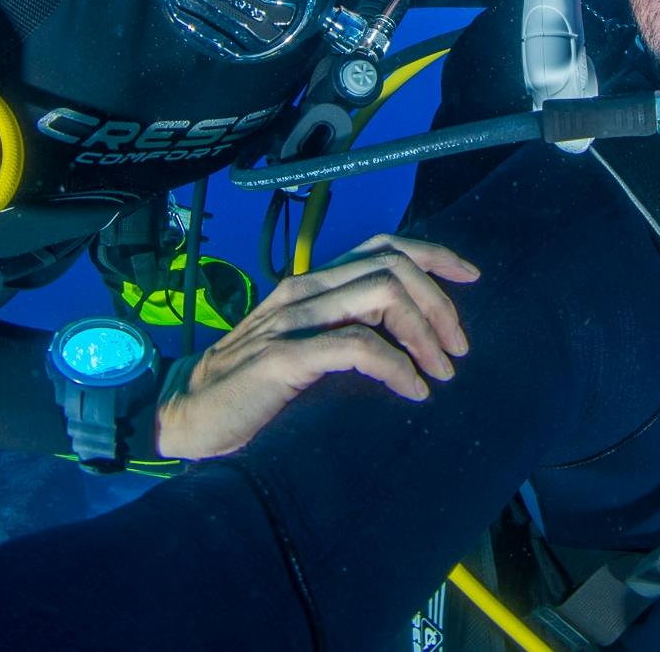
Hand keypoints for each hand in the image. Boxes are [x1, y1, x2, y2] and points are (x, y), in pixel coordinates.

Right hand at [155, 234, 478, 459]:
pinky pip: (356, 346)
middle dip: (439, 304)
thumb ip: (345, 329)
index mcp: (313, 283)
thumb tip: (411, 337)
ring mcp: (292, 320)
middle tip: (456, 350)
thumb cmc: (252, 387)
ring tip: (439, 372)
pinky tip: (412, 390)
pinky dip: (396, 366)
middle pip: (393, 266)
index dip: (435, 255)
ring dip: (423, 333)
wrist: (187, 414)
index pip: (384, 245)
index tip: (472, 277)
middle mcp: (304, 290)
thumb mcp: (305, 346)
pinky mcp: (283, 358)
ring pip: (381, 294)